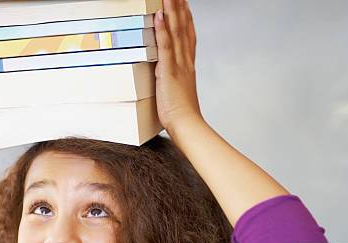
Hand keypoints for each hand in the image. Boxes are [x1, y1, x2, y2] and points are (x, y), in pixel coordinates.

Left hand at [153, 0, 203, 134]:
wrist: (187, 126)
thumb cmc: (182, 117)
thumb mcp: (178, 94)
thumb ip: (174, 82)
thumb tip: (167, 79)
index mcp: (188, 67)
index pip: (189, 37)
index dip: (187, 19)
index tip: (185, 4)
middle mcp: (185, 62)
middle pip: (184, 28)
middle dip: (180, 8)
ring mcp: (178, 65)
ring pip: (176, 32)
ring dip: (172, 11)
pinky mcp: (168, 72)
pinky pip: (165, 47)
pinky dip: (162, 30)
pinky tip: (159, 15)